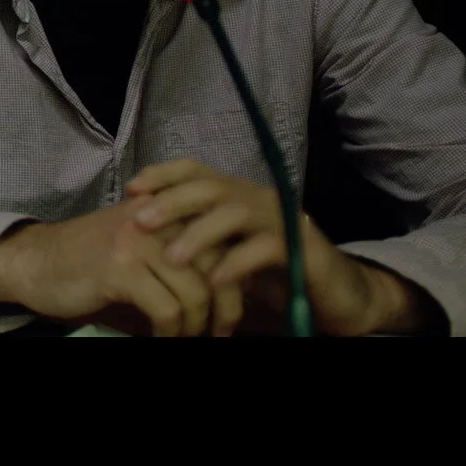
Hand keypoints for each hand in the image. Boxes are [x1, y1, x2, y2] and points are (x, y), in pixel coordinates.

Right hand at [0, 197, 245, 336]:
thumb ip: (178, 251)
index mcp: (164, 208)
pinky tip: (162, 338)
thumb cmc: (87, 259)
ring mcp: (136, 241)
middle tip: (220, 333)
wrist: (32, 261)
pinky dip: (172, 332)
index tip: (228, 310)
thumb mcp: (138, 243)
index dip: (236, 281)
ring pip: (197, 291)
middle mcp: (155, 217)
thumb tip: (236, 283)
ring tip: (188, 338)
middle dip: (227, 308)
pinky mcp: (119, 268)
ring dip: (198, 326)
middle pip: (218, 265)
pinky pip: (168, 309)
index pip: (222, 241)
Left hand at [127, 158, 436, 335]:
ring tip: (173, 257)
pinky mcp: (302, 249)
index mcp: (235, 194)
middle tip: (138, 221)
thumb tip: (138, 226)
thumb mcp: (224, 250)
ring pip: (237, 213)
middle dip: (171, 201)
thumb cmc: (269, 273)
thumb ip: (193, 234)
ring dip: (201, 233)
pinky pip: (266, 249)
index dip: (162, 174)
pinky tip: (215, 278)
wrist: (334, 295)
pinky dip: (238, 262)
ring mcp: (282, 220)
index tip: (130, 189)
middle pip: (211, 187)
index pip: (195, 170)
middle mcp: (257, 198)